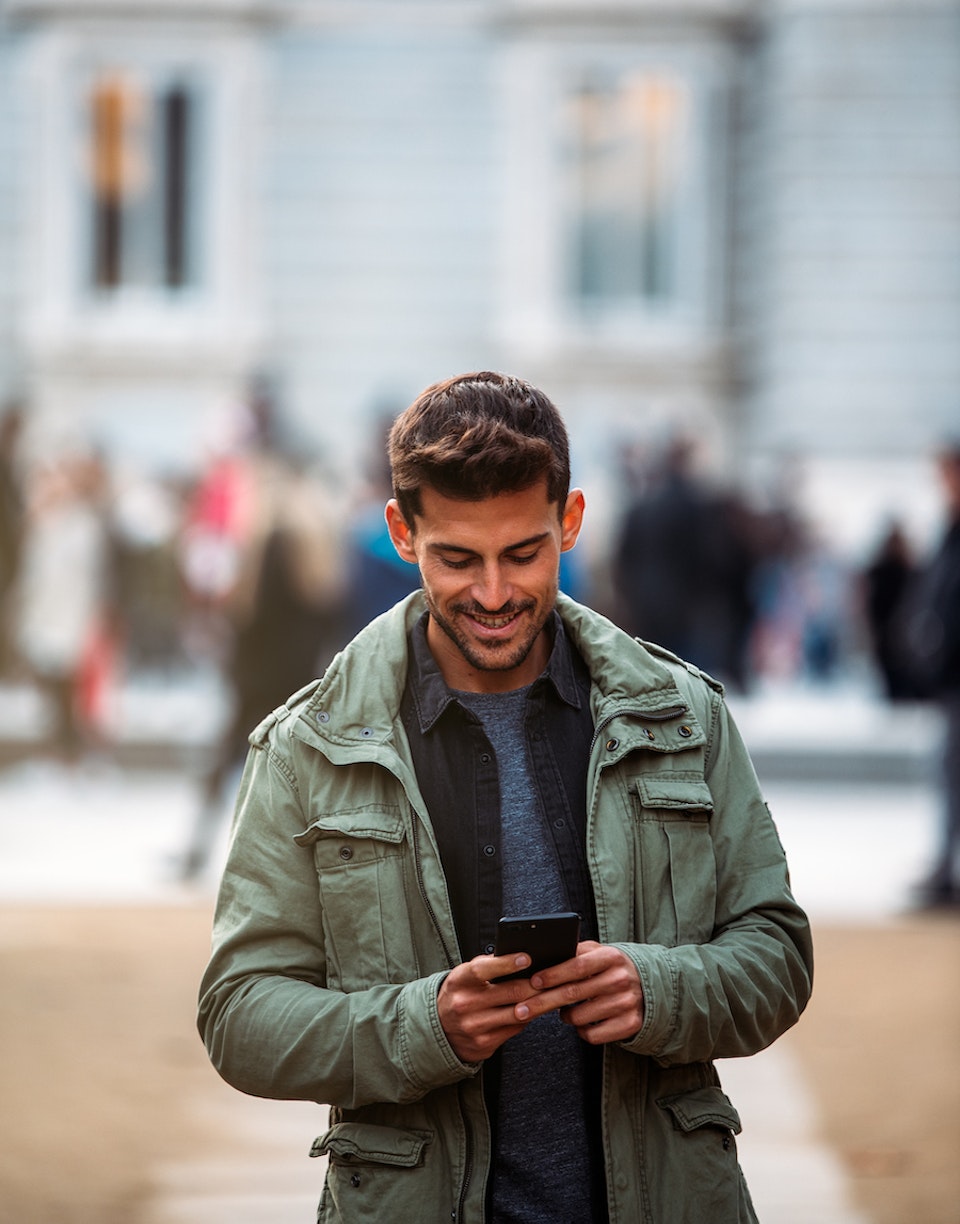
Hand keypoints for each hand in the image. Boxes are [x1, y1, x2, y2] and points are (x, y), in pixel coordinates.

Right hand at [438, 953, 540, 1062]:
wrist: (438, 1029)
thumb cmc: (459, 994)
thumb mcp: (465, 975)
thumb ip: (488, 965)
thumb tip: (519, 956)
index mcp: (460, 981)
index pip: (484, 970)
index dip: (507, 963)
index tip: (527, 958)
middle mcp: (465, 1004)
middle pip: (510, 993)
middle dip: (535, 985)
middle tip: (550, 978)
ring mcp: (475, 1027)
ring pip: (518, 1013)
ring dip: (538, 1003)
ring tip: (550, 993)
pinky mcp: (485, 1044)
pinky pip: (515, 1029)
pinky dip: (528, 1018)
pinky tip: (533, 1010)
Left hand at [513, 941, 644, 1044]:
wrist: (650, 988)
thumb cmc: (611, 968)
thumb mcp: (599, 953)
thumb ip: (575, 952)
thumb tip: (541, 958)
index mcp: (611, 957)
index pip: (577, 965)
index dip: (553, 974)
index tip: (533, 982)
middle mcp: (621, 980)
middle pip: (573, 993)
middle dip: (542, 1002)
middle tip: (521, 1010)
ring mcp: (626, 1003)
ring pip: (580, 1017)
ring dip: (564, 1016)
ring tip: (564, 1010)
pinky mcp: (630, 1025)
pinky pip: (593, 1035)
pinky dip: (581, 1031)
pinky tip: (583, 1021)